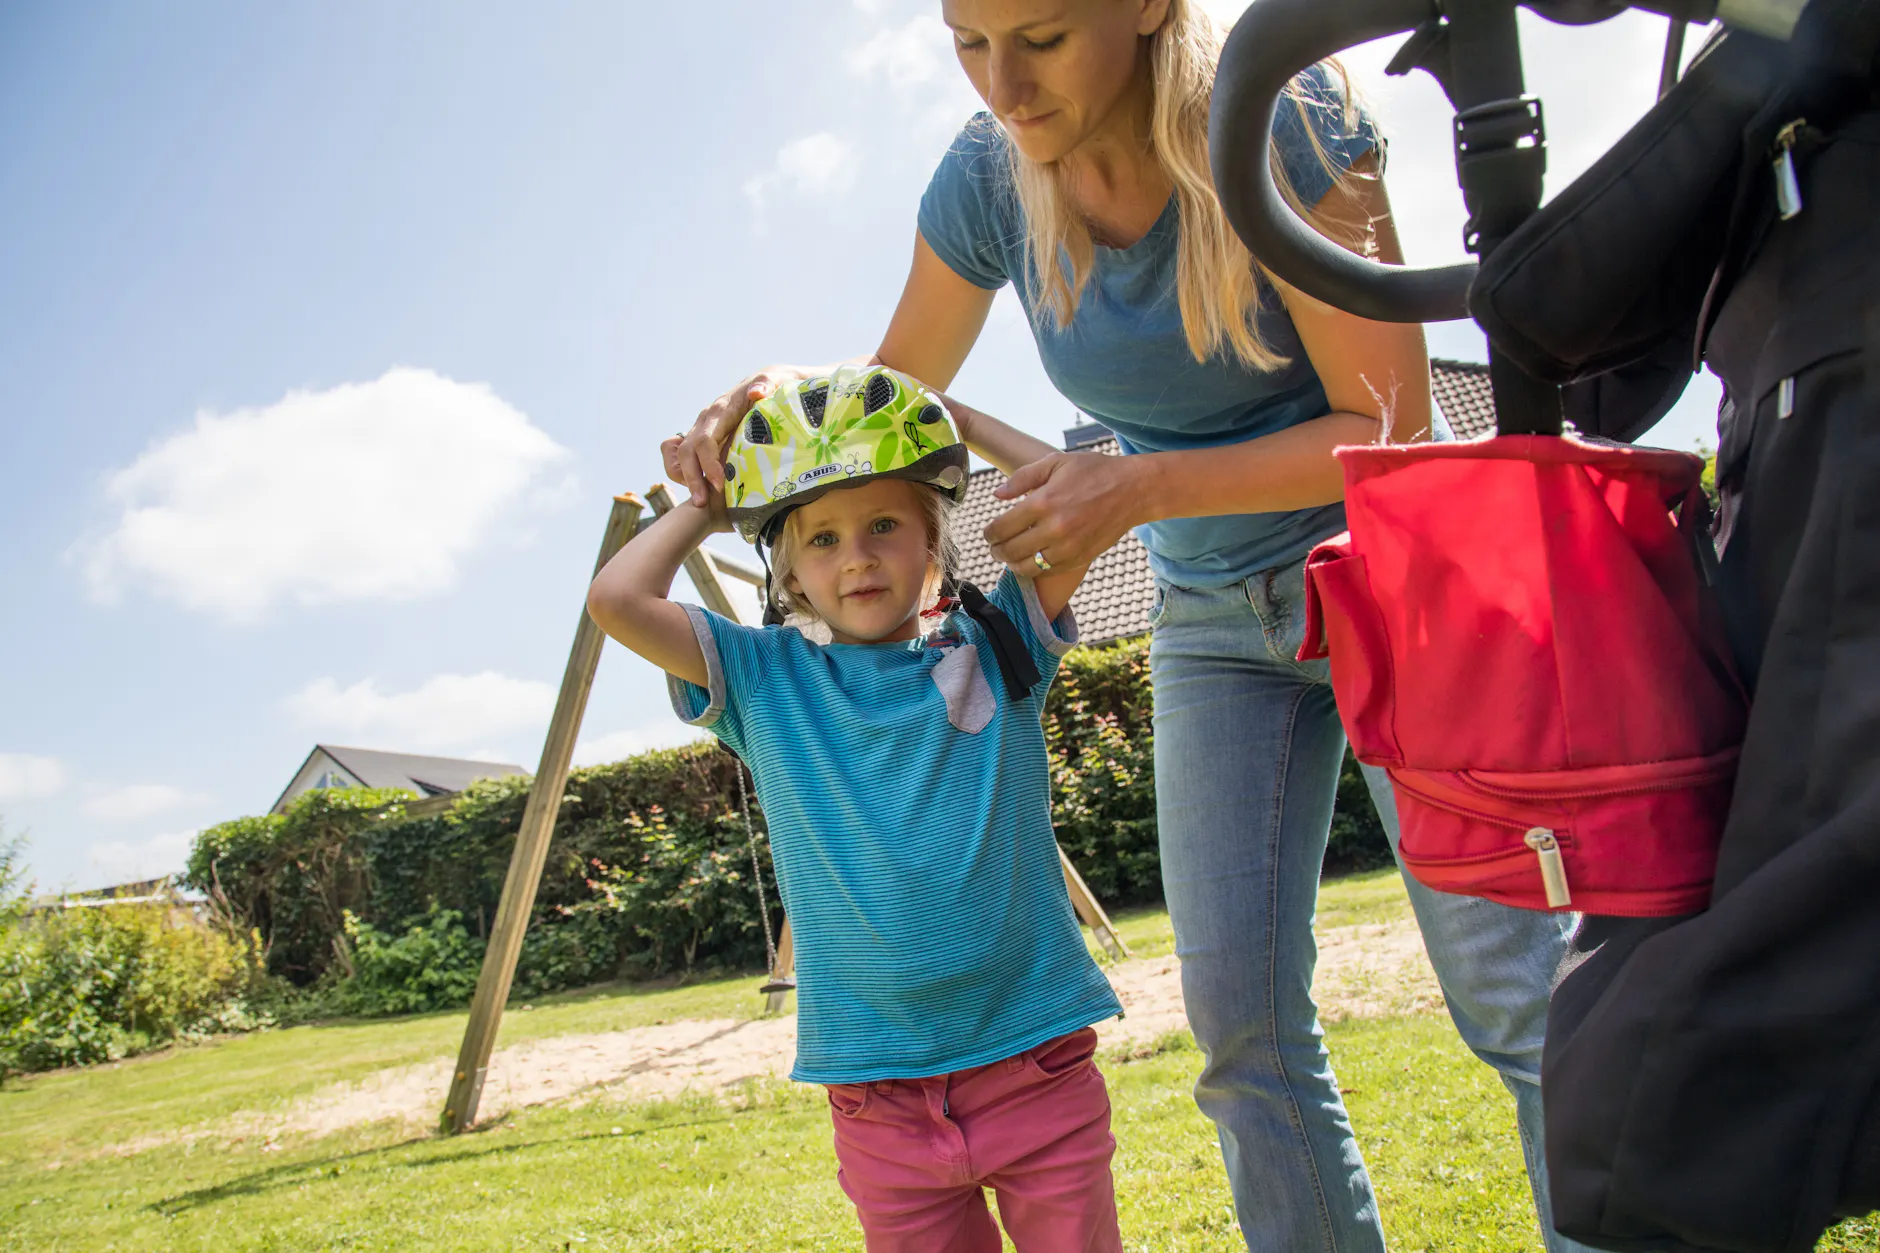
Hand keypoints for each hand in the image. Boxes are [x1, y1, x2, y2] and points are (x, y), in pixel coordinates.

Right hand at [668, 364, 819, 505]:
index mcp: (721, 410)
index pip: (706, 440)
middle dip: (692, 478)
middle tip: (703, 503)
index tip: (719, 484)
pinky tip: (699, 489)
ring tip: (700, 501)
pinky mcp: (703, 438)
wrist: (768, 384)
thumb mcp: (775, 381)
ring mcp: (702, 429)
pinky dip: (684, 473)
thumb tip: (756, 392)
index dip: (708, 463)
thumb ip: (766, 385)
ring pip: (679, 455)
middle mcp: (706, 421)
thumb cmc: (775, 385)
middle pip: (687, 451)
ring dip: (685, 479)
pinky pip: (681, 457)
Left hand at [983, 452, 1149, 573]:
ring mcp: (1068, 547)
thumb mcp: (1056, 463)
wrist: (1133, 491)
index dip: (989, 533)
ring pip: (1027, 567)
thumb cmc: (1093, 472)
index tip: (988, 533)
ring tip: (1008, 557)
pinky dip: (1034, 569)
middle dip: (996, 550)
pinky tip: (1030, 561)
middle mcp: (1055, 528)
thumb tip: (997, 495)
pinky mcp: (1079, 558)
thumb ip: (1023, 478)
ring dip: (1012, 564)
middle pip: (1010, 550)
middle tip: (994, 547)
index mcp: (1044, 502)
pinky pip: (1048, 571)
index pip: (1002, 527)